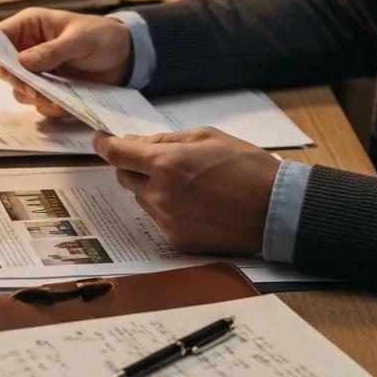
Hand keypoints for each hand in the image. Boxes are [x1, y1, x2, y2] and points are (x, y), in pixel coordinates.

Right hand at [0, 8, 132, 117]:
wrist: (126, 58)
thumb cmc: (103, 37)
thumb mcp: (79, 40)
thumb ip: (51, 51)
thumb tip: (22, 61)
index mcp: (31, 25)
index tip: (9, 70)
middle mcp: (29, 48)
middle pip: (5, 68)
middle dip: (20, 81)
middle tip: (37, 90)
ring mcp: (38, 70)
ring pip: (19, 89)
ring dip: (35, 96)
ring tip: (56, 97)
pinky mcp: (49, 89)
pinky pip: (38, 103)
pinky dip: (49, 106)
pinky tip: (65, 102)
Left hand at [92, 127, 280, 255]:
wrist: (277, 210)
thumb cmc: (247, 167)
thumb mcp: (207, 137)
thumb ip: (165, 140)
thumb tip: (135, 143)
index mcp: (166, 164)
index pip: (117, 154)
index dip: (104, 144)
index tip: (99, 139)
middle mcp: (160, 195)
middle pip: (125, 176)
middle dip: (134, 165)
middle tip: (158, 159)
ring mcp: (167, 220)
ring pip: (142, 197)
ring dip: (152, 187)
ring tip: (189, 182)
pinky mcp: (177, 239)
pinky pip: (159, 218)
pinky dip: (168, 207)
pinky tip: (196, 202)